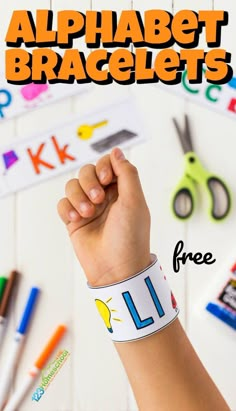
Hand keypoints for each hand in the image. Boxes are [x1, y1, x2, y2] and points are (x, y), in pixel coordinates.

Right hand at [57, 148, 150, 286]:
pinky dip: (67, 209)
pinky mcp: (74, 220)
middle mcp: (104, 196)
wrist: (116, 268)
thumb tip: (116, 151)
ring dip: (78, 197)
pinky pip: (63, 204)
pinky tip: (76, 220)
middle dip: (89, 182)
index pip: (107, 164)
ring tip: (88, 213)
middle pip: (87, 171)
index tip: (106, 179)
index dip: (104, 166)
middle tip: (98, 200)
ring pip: (72, 186)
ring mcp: (88, 207)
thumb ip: (127, 173)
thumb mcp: (134, 201)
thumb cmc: (130, 236)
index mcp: (121, 189)